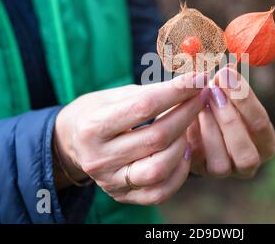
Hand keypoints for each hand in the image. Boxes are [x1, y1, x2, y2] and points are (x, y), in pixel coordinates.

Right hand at [53, 72, 208, 204]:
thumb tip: (193, 82)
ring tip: (188, 127)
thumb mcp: (118, 95)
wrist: (73, 141)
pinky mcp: (122, 195)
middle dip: (187, 113)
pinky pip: (159, 191)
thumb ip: (153, 92)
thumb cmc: (100, 111)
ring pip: (160, 168)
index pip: (144, 106)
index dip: (177, 91)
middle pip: (157, 137)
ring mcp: (110, 180)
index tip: (198, 78)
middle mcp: (99, 157)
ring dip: (183, 144)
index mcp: (93, 126)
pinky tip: (184, 152)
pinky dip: (179, 172)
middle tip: (201, 98)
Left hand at [188, 66, 274, 177]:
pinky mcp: (200, 171)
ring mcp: (224, 170)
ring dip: (208, 130)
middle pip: (246, 153)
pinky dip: (192, 139)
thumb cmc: (219, 100)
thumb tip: (227, 70)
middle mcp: (249, 162)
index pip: (260, 124)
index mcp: (265, 142)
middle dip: (228, 120)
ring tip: (198, 102)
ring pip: (221, 163)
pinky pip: (196, 162)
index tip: (226, 74)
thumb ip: (230, 83)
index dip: (244, 100)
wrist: (196, 116)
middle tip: (212, 90)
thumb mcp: (228, 91)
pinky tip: (187, 116)